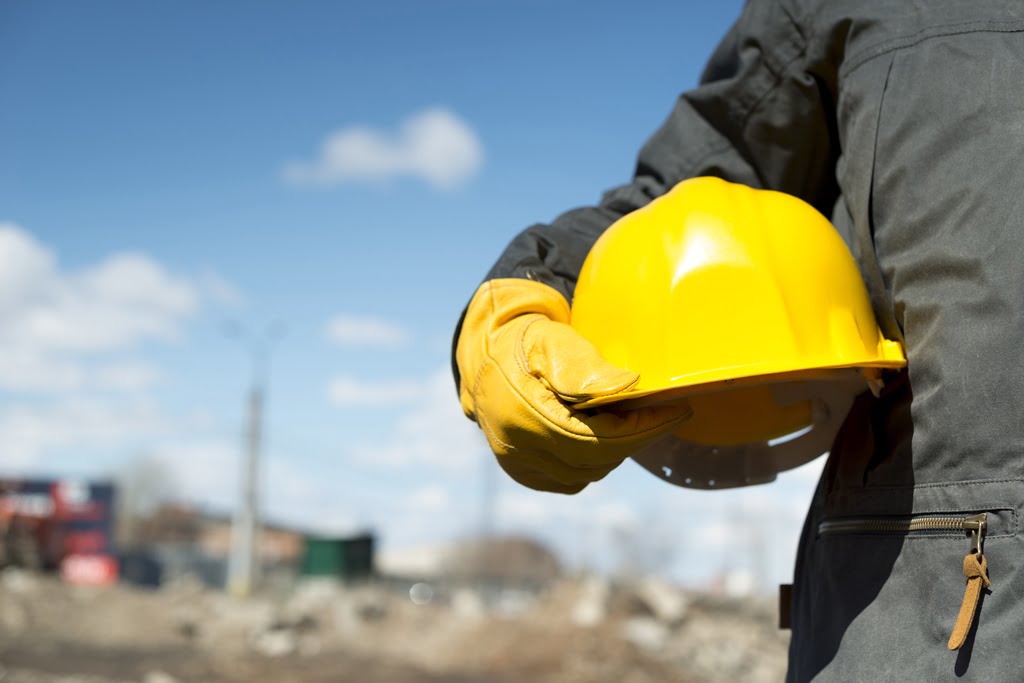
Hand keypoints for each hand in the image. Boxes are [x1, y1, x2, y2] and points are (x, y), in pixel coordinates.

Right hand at [456, 278, 691, 492]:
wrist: (489, 356)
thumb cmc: (528, 342)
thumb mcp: (555, 342)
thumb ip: (587, 368)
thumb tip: (630, 387)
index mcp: (524, 414)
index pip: (597, 438)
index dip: (643, 430)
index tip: (678, 411)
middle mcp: (517, 447)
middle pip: (594, 460)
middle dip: (635, 438)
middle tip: (661, 413)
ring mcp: (517, 464)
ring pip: (585, 473)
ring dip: (615, 450)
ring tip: (630, 420)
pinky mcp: (522, 472)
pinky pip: (570, 480)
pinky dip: (593, 462)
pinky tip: (602, 435)